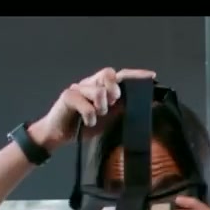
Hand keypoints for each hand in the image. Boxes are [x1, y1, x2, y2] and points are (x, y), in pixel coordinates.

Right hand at [27, 67, 157, 150]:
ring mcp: (78, 88)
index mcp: (101, 87)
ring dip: (101, 108)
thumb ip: (121, 110)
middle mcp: (90, 83)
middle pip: (108, 74)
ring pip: (98, 91)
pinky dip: (89, 116)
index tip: (151, 76)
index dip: (135, 75)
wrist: (58, 135)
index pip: (120, 76)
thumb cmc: (83, 126)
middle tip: (112, 104)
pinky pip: (86, 104)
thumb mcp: (108, 120)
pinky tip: (86, 122)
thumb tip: (142, 104)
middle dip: (114, 90)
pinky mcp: (68, 96)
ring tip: (97, 117)